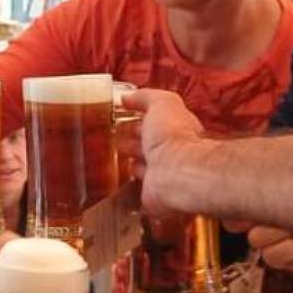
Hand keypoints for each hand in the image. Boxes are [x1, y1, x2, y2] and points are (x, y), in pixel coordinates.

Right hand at [120, 89, 205, 215]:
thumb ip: (147, 97)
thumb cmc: (174, 136)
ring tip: (116, 161)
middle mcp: (170, 153)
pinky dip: (130, 190)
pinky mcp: (152, 195)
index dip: (141, 119)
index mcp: (174, 129)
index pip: (156, 123)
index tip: (125, 116)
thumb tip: (128, 97)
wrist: (176, 172)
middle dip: (133, 142)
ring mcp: (161, 175)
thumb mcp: (162, 103)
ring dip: (132, 165)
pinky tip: (121, 186)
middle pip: (148, 146)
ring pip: (142, 168)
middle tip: (116, 139)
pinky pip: (138, 192)